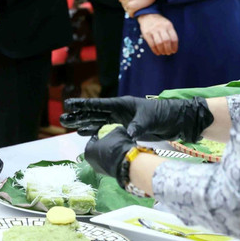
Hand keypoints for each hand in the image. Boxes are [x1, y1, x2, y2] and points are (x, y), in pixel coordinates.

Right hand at [60, 96, 213, 141]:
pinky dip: (96, 132)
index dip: (83, 105)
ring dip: (84, 125)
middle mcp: (119, 111)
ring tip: (70, 127)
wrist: (177, 121)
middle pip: (94, 113)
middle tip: (63, 119)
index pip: (98, 105)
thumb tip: (126, 136)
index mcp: (122, 104)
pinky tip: (86, 135)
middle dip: (79, 116)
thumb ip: (136, 127)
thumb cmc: (164, 115)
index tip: (68, 104)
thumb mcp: (149, 120)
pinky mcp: (126, 128)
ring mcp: (121, 120)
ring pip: (98, 122)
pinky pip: (107, 130)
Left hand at [84, 127, 135, 187]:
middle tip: (111, 141)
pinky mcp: (109, 175)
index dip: (99, 135)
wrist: (127, 163)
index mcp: (88, 151)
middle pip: (97, 150)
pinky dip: (113, 159)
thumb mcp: (116, 132)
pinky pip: (109, 164)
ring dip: (108, 153)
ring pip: (103, 158)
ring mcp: (100, 170)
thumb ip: (113, 130)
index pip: (92, 140)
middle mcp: (91, 162)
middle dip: (103, 146)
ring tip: (117, 148)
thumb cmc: (116, 146)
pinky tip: (120, 155)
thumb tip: (116, 129)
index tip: (105, 133)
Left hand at [116, 0, 157, 16]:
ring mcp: (127, 2)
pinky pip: (130, 14)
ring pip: (127, 9)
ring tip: (137, 8)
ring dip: (131, 10)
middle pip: (124, 4)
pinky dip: (133, 14)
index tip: (132, 0)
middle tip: (136, 4)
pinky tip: (137, 12)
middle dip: (129, 4)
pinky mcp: (132, 8)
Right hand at [137, 14, 177, 55]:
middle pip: (166, 41)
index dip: (175, 46)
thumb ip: (170, 33)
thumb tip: (173, 46)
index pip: (174, 38)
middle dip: (168, 49)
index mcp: (168, 25)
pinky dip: (155, 50)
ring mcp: (153, 30)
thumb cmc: (159, 22)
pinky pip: (151, 44)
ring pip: (159, 43)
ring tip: (163, 53)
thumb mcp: (167, 24)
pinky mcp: (146, 33)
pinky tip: (157, 52)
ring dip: (162, 50)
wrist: (147, 15)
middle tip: (168, 53)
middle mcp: (161, 27)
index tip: (174, 51)